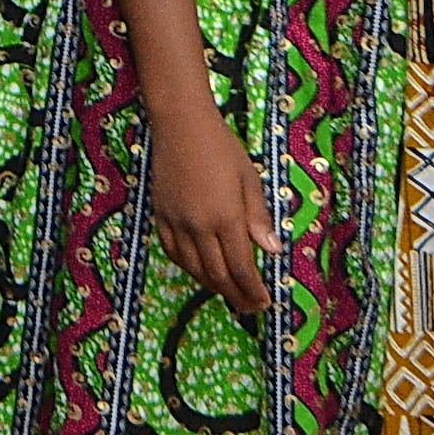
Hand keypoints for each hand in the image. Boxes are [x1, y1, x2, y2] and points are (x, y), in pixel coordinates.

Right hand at [144, 109, 272, 304]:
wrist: (181, 126)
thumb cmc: (222, 148)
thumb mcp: (250, 180)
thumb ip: (259, 218)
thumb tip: (272, 251)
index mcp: (227, 218)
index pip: (242, 268)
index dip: (253, 290)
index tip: (264, 303)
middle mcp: (200, 227)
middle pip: (218, 275)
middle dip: (236, 296)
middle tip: (250, 308)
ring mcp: (177, 224)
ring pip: (194, 269)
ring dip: (213, 286)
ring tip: (229, 294)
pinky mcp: (160, 217)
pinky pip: (174, 254)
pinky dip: (188, 268)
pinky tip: (200, 272)